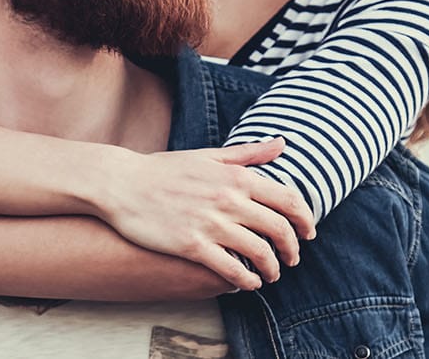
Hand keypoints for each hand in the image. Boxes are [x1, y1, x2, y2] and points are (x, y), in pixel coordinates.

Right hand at [94, 138, 314, 290]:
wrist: (121, 183)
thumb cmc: (164, 170)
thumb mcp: (209, 156)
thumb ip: (248, 153)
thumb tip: (282, 143)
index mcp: (236, 176)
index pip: (288, 200)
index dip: (305, 220)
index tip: (307, 233)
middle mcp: (228, 199)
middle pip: (279, 229)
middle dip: (292, 249)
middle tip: (292, 259)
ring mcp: (210, 224)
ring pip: (259, 252)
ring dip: (272, 268)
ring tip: (271, 274)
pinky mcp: (191, 246)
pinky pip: (231, 269)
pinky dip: (246, 280)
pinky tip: (248, 283)